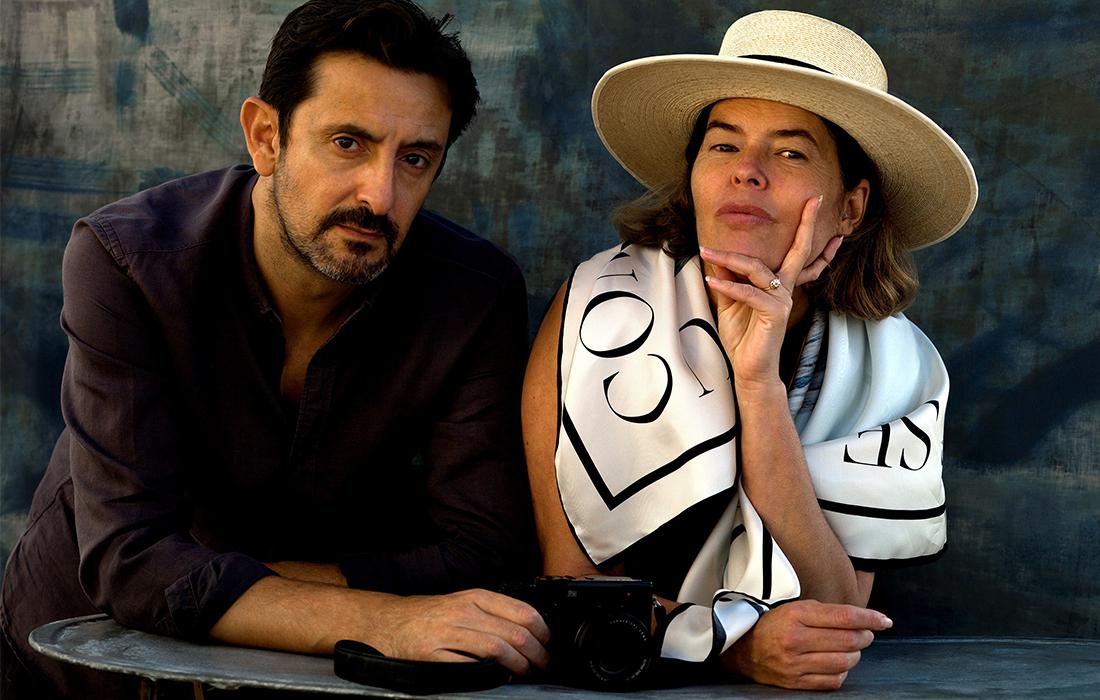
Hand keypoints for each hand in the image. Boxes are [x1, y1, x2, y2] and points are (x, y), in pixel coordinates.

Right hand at [369, 589, 549, 675]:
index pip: (523, 612)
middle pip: (515, 633)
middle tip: (543, 665)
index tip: (549, 645)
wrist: (388, 622)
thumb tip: (529, 631)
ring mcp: (448, 633)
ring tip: (526, 673)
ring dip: (519, 666)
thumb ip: (493, 613)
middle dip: (537, 654)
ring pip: (498, 648)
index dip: (543, 633)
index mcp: (476, 597)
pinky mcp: (433, 654)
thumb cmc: (430, 616)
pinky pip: (470, 665)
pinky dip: (490, 674)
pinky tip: (498, 677)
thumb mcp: (464, 603)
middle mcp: (464, 612)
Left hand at [700, 195, 841, 387]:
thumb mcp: (730, 301)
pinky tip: (710, 279)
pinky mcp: (775, 313)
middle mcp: (785, 288)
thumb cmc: (743, 335)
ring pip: (757, 269)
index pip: (795, 253)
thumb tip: (717, 256)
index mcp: (778, 284)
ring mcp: (782, 300)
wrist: (749, 369)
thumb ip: (728, 279)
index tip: (815, 204)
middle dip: (807, 224)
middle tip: (815, 199)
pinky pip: (749, 293)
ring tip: (705, 250)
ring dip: (728, 258)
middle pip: (799, 250)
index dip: (807, 230)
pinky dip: (728, 286)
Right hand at [721, 599, 891, 689]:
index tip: (884, 620)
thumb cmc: (772, 625)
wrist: (740, 649)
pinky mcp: (795, 682)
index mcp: (796, 615)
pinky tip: (838, 664)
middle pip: (848, 640)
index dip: (870, 618)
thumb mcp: (794, 608)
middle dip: (865, 637)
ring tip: (851, 649)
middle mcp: (796, 640)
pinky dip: (842, 672)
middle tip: (866, 634)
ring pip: (844, 662)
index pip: (844, 616)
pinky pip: (832, 681)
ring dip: (855, 655)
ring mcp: (795, 664)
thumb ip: (826, 613)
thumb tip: (861, 620)